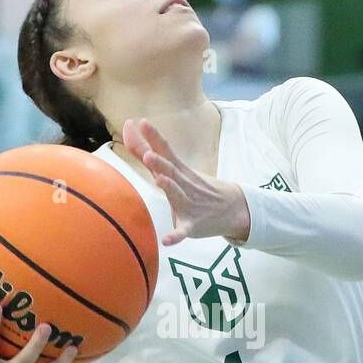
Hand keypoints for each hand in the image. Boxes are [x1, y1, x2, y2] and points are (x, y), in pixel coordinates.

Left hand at [122, 118, 249, 247]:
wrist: (233, 208)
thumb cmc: (197, 187)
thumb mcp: (176, 169)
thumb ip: (151, 151)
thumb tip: (129, 129)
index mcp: (179, 171)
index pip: (165, 151)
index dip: (154, 137)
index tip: (141, 122)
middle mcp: (184, 184)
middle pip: (171, 170)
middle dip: (160, 163)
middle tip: (148, 155)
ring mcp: (189, 204)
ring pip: (178, 195)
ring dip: (170, 188)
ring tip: (160, 180)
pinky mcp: (192, 224)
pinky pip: (183, 231)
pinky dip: (176, 235)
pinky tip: (167, 240)